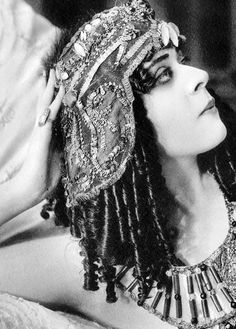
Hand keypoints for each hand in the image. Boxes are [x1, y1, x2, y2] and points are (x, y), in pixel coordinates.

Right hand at [18, 69, 64, 204]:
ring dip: (51, 89)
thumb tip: (70, 140)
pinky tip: (58, 90)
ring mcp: (41, 132)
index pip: (53, 112)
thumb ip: (63, 148)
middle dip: (51, 87)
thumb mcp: (60, 160)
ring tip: (54, 73)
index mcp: (48, 135)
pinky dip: (54, 102)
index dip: (56, 99)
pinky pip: (49, 115)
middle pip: (48, 104)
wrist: (33, 189)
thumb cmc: (45, 178)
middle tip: (55, 71)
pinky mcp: (42, 136)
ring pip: (46, 105)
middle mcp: (43, 130)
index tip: (60, 85)